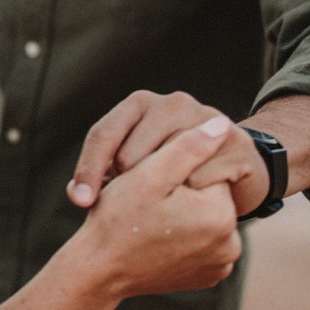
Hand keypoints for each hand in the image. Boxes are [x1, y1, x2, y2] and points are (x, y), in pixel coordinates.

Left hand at [68, 90, 269, 218]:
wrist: (235, 166)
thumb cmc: (174, 169)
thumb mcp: (136, 165)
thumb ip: (104, 175)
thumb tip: (74, 194)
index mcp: (139, 104)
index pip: (103, 134)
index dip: (87, 170)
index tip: (80, 203)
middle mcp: (172, 103)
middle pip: (129, 154)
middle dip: (124, 186)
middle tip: (130, 207)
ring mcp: (206, 118)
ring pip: (163, 166)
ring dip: (158, 193)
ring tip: (162, 206)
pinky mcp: (235, 141)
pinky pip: (199, 179)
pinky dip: (192, 199)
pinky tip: (193, 204)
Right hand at [73, 117, 242, 300]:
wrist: (99, 272)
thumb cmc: (117, 221)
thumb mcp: (149, 175)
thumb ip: (188, 147)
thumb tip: (222, 124)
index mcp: (220, 215)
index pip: (205, 173)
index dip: (174, 171)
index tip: (150, 181)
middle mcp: (230, 245)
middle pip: (206, 198)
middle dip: (180, 193)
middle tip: (146, 202)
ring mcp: (220, 265)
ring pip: (203, 220)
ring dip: (183, 214)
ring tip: (151, 219)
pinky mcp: (208, 276)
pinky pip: (201, 245)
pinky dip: (183, 239)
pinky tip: (158, 238)